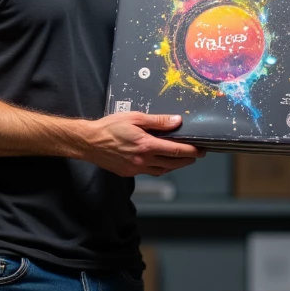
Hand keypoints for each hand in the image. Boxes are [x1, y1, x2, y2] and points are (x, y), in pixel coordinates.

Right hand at [83, 112, 202, 176]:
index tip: (200, 150)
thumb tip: (176, 121)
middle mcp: (143, 160)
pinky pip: (149, 172)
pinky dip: (159, 168)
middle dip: (186, 160)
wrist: (89, 142)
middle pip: (172, 164)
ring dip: (174, 166)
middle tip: (195, 156)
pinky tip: (160, 162)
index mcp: (146, 145)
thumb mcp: (135, 118)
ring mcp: (136, 168)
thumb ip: (158, 121)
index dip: (191, 151)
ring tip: (181, 160)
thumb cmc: (109, 128)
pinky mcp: (128, 172)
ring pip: (162, 171)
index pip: (175, 150)